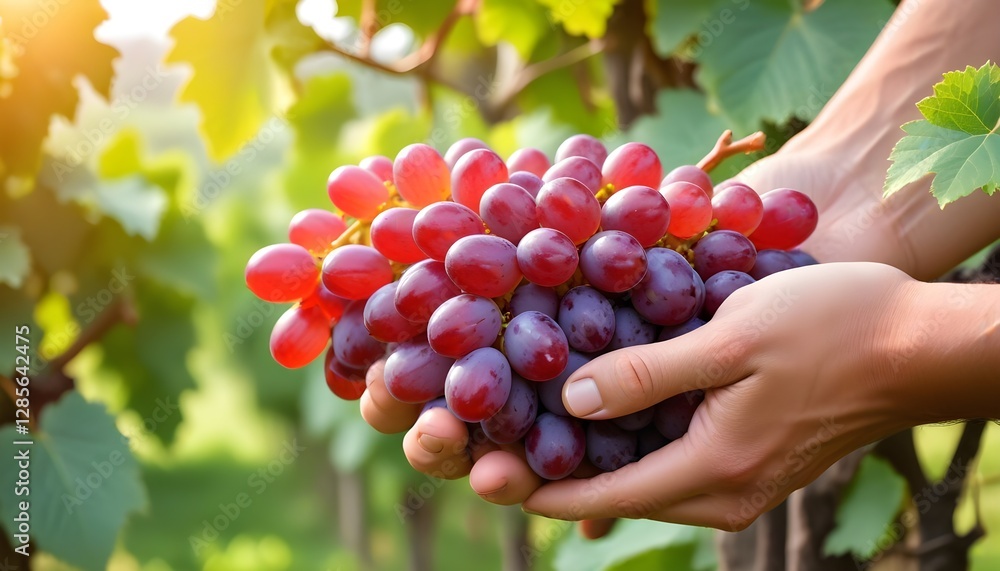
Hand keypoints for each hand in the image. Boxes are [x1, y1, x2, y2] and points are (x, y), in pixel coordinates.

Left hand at [520, 262, 916, 528]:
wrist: (920, 346)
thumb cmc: (834, 328)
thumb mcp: (731, 339)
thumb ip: (648, 374)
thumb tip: (572, 400)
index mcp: (713, 471)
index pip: (602, 496)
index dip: (537, 487)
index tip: (483, 471)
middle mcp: (722, 491)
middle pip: (615, 493)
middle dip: (553, 470)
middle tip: (493, 436)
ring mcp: (740, 479)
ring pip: (643, 476)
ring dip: (590, 452)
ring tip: (531, 415)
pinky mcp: (751, 457)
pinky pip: (673, 457)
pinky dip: (632, 437)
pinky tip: (602, 399)